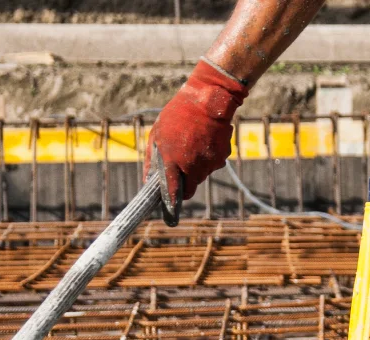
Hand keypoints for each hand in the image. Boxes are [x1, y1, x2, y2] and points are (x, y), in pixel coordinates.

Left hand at [146, 59, 248, 224]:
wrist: (209, 99)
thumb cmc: (178, 114)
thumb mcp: (157, 134)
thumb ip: (151, 159)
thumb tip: (147, 180)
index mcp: (173, 161)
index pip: (173, 193)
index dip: (172, 203)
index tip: (170, 211)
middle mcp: (192, 166)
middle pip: (190, 188)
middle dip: (185, 182)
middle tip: (181, 167)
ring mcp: (209, 163)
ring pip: (202, 175)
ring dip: (197, 167)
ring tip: (193, 144)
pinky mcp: (222, 157)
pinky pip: (213, 164)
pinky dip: (209, 158)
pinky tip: (205, 141)